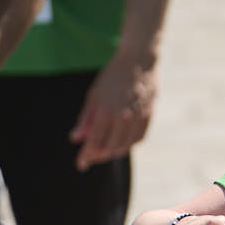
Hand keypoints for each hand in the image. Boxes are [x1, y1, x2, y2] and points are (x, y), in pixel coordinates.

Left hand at [71, 52, 156, 170]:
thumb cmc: (112, 76)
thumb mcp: (94, 95)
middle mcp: (123, 116)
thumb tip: (76, 138)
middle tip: (91, 157)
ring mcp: (138, 117)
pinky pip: (139, 138)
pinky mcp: (149, 115)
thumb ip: (85, 118)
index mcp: (105, 110)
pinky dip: (129, 144)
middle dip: (99, 155)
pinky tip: (121, 144)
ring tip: (104, 152)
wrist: (139, 60)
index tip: (81, 164)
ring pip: (125, 145)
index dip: (87, 155)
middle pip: (110, 146)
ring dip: (113, 152)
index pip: (95, 140)